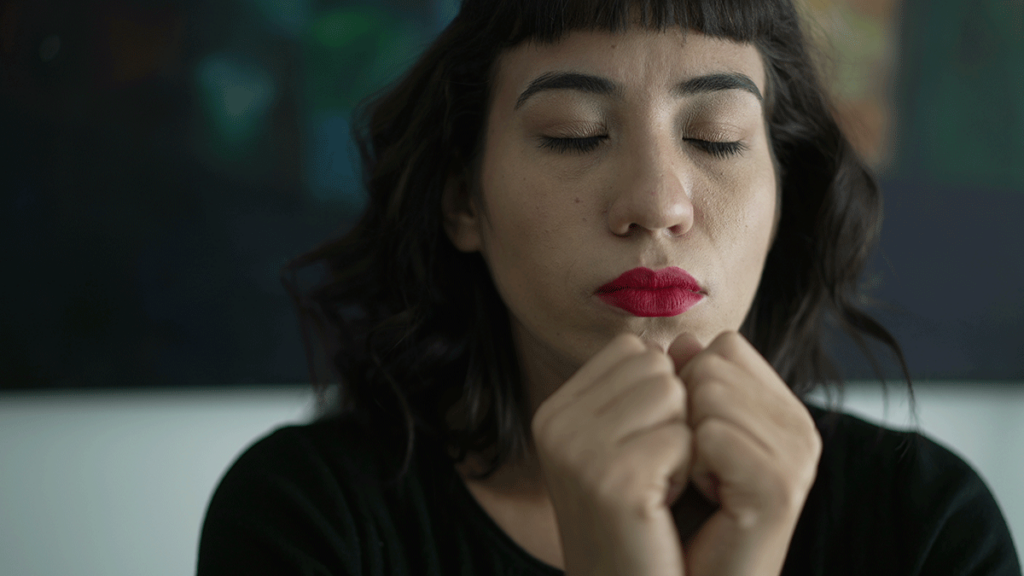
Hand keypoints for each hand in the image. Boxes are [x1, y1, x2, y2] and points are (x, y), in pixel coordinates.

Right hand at [532, 334, 689, 575]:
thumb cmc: (643, 527)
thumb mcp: (631, 447)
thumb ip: (648, 390)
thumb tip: (691, 338)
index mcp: (554, 412)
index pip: (633, 351)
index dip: (660, 396)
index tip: (644, 451)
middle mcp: (555, 424)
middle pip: (656, 366)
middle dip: (675, 418)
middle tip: (654, 476)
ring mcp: (577, 451)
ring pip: (673, 392)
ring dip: (684, 443)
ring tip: (658, 490)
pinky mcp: (612, 480)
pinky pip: (687, 438)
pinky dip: (691, 474)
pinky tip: (661, 510)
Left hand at [669, 331, 821, 575]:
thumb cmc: (680, 514)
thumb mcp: (683, 437)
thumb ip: (688, 384)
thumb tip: (682, 339)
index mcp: (782, 409)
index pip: (724, 345)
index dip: (689, 385)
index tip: (694, 442)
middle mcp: (800, 427)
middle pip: (711, 363)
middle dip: (684, 413)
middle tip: (696, 470)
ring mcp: (797, 457)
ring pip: (708, 392)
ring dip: (685, 441)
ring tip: (701, 486)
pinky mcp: (781, 488)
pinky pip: (710, 435)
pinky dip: (691, 467)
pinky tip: (707, 500)